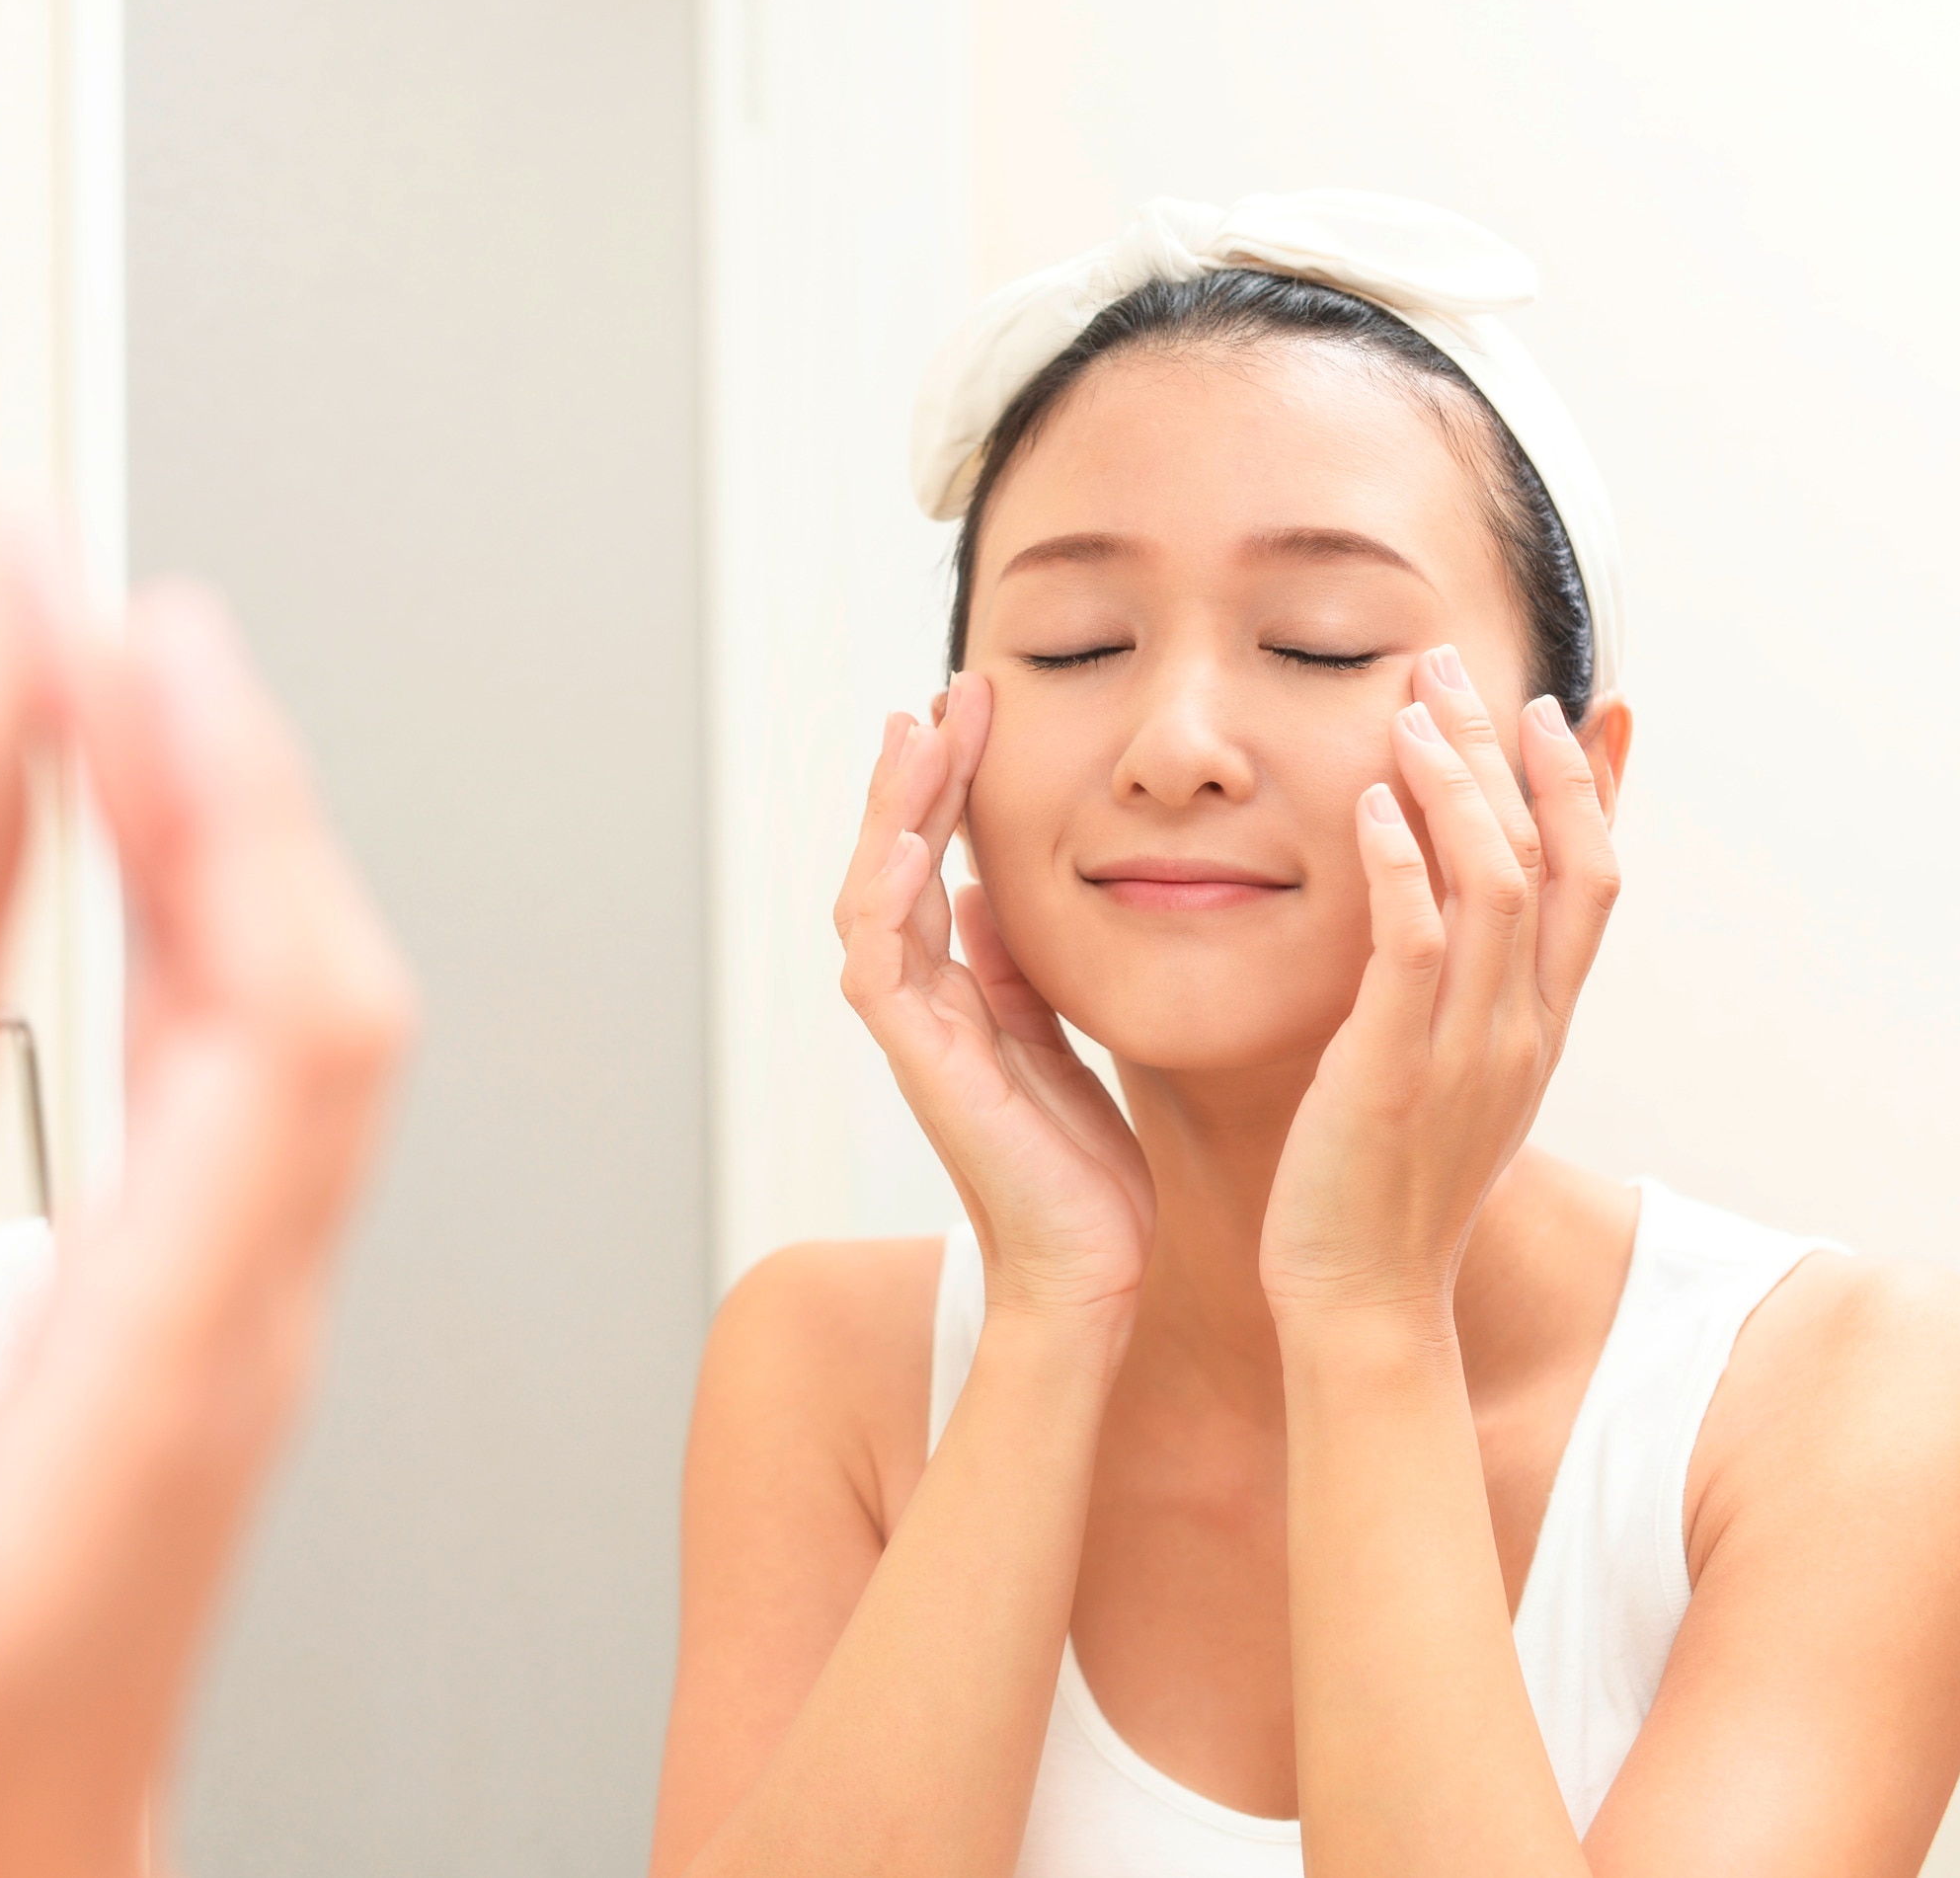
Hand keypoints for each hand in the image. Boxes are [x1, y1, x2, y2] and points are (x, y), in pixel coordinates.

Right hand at [0, 581, 414, 1877]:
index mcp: (181, 1340)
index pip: (283, 1015)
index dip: (232, 816)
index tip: (146, 653)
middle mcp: (247, 1298)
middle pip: (320, 980)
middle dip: (237, 776)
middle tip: (120, 618)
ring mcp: (239, 1297)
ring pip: (295, 1015)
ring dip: (225, 838)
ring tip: (117, 690)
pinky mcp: (195, 1307)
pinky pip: (238, 1071)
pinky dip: (192, 933)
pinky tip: (120, 871)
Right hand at [833, 673, 1153, 1335]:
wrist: (1088, 1269)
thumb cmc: (1078, 1169)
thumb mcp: (1054, 1039)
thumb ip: (1014, 969)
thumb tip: (983, 894)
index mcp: (953, 992)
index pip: (931, 862)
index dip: (947, 784)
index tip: (979, 707)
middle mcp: (919, 1003)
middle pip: (890, 860)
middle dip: (916, 771)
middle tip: (948, 689)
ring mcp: (912, 1032)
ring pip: (872, 895)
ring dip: (893, 810)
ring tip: (920, 732)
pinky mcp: (923, 1065)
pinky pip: (882, 966)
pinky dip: (887, 899)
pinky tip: (910, 839)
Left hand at [1258, 645, 1619, 1325]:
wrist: (1362, 1304)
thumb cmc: (1382, 1189)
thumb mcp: (1444, 1076)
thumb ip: (1457, 994)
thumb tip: (1455, 926)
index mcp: (1539, 1031)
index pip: (1594, 883)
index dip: (1589, 789)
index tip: (1564, 706)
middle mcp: (1522, 1032)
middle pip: (1554, 860)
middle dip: (1513, 755)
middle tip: (1460, 663)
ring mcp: (1467, 1053)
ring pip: (1497, 887)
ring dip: (1459, 785)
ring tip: (1416, 704)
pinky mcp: (1393, 1074)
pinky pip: (1416, 951)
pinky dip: (1403, 869)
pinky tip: (1374, 804)